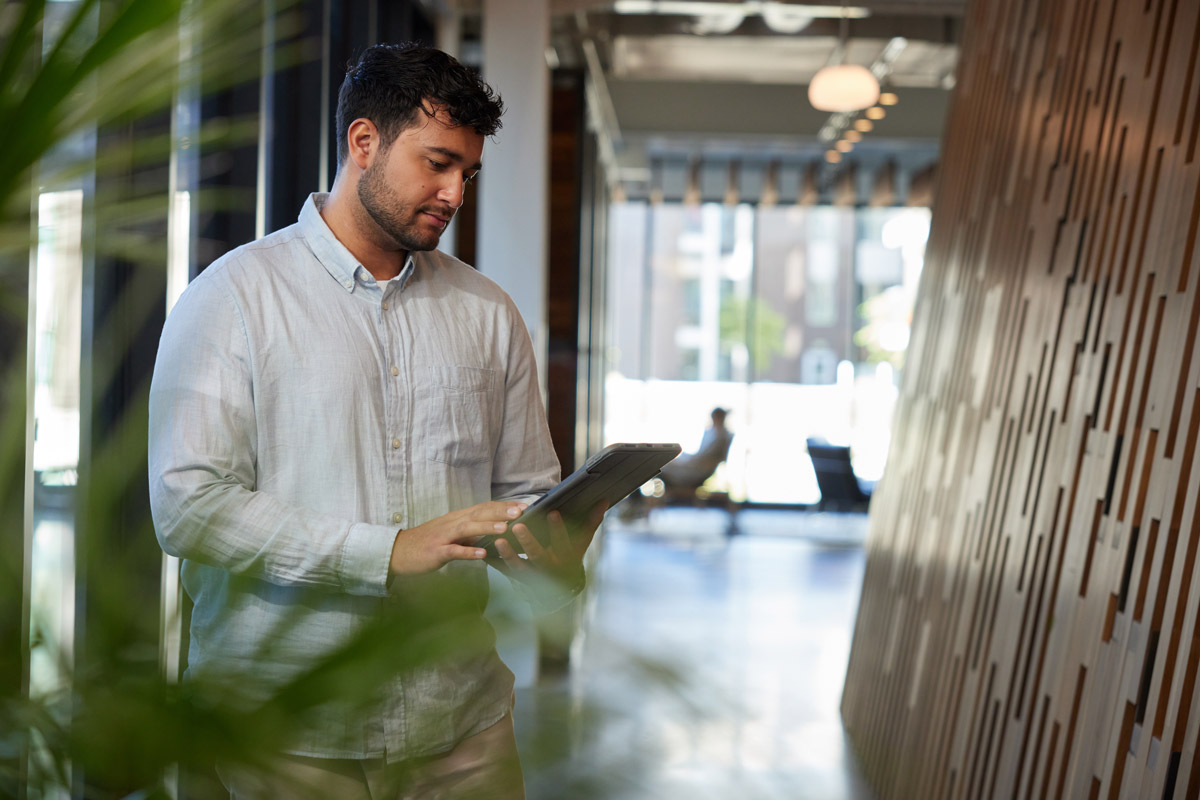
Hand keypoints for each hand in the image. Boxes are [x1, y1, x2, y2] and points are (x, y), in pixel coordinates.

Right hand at [389, 501, 526, 578]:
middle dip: (501, 512)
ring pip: (468, 529)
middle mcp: (452, 523)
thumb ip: (471, 531)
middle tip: (521, 511)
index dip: (504, 506)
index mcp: (458, 518)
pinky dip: (468, 551)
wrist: (397, 552)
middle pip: (479, 514)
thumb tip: (493, 529)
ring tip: (505, 528)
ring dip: (487, 527)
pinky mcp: (436, 552)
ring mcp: (444, 537)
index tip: (524, 506)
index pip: (485, 508)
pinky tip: (482, 553)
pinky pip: (454, 551)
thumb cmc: (427, 543)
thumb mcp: (452, 534)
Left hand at [489, 503, 607, 592]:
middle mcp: (549, 567)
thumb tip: (604, 500)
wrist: (562, 588)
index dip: (558, 528)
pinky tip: (486, 554)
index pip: (563, 541)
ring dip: (509, 554)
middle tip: (518, 526)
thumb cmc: (571, 556)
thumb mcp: (581, 541)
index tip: (552, 513)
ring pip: (520, 566)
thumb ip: (591, 521)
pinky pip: (507, 573)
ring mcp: (533, 575)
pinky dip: (497, 564)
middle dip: (528, 541)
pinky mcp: (520, 580)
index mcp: (565, 556)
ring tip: (498, 541)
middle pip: (538, 555)